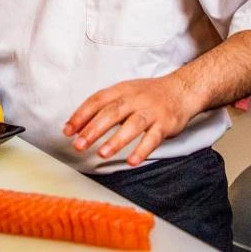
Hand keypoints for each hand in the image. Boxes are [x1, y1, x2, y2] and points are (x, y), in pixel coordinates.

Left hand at [62, 75, 199, 166]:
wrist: (182, 90)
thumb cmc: (149, 94)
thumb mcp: (125, 93)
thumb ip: (103, 107)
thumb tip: (76, 126)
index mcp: (122, 90)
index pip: (97, 100)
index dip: (81, 115)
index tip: (68, 131)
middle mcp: (135, 99)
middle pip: (112, 113)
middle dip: (93, 130)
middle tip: (79, 145)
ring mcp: (151, 111)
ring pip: (132, 125)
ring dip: (116, 140)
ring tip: (102, 154)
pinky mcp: (165, 123)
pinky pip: (153, 138)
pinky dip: (142, 150)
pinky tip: (131, 161)